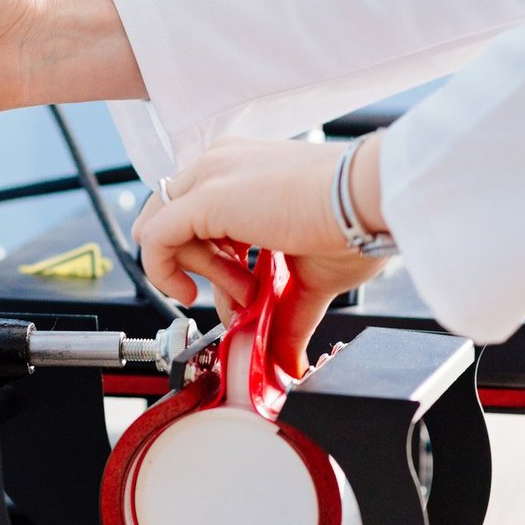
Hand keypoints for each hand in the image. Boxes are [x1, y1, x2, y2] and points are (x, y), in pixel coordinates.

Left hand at [131, 135, 390, 374]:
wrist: (370, 201)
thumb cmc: (355, 224)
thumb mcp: (307, 274)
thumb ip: (284, 314)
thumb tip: (287, 361)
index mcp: (240, 169)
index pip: (193, 214)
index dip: (210, 260)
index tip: (240, 289)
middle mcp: (219, 163)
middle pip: (170, 219)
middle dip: (196, 265)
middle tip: (239, 294)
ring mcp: (209, 175)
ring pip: (161, 228)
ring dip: (196, 274)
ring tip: (243, 292)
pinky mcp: (204, 197)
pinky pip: (154, 238)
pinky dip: (165, 273)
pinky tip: (192, 293)